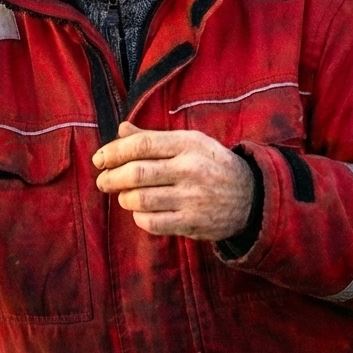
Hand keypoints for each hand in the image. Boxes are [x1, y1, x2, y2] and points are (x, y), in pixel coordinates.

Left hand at [93, 122, 253, 240]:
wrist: (252, 197)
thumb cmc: (211, 165)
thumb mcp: (190, 143)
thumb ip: (154, 138)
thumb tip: (121, 129)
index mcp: (188, 144)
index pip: (141, 144)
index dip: (113, 151)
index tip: (99, 159)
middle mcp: (191, 169)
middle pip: (136, 173)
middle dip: (111, 178)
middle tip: (103, 181)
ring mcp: (193, 198)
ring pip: (140, 200)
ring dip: (123, 198)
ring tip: (123, 196)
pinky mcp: (194, 223)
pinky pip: (152, 223)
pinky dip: (139, 217)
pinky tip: (141, 211)